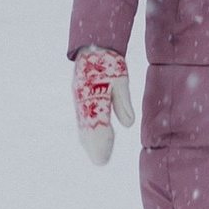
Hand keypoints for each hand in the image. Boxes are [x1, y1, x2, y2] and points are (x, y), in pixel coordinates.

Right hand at [73, 46, 134, 164]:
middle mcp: (82, 101)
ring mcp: (79, 100)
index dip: (101, 142)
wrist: (93, 47)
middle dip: (94, 147)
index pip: (97, 126)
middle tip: (102, 162)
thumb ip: (123, 102)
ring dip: (90, 142)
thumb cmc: (109, 62)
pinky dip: (87, 132)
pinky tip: (92, 140)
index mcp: (93, 97)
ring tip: (99, 156)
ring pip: (83, 126)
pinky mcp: (80, 98)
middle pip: (86, 129)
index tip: (104, 158)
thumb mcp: (121, 80)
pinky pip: (83, 120)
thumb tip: (128, 124)